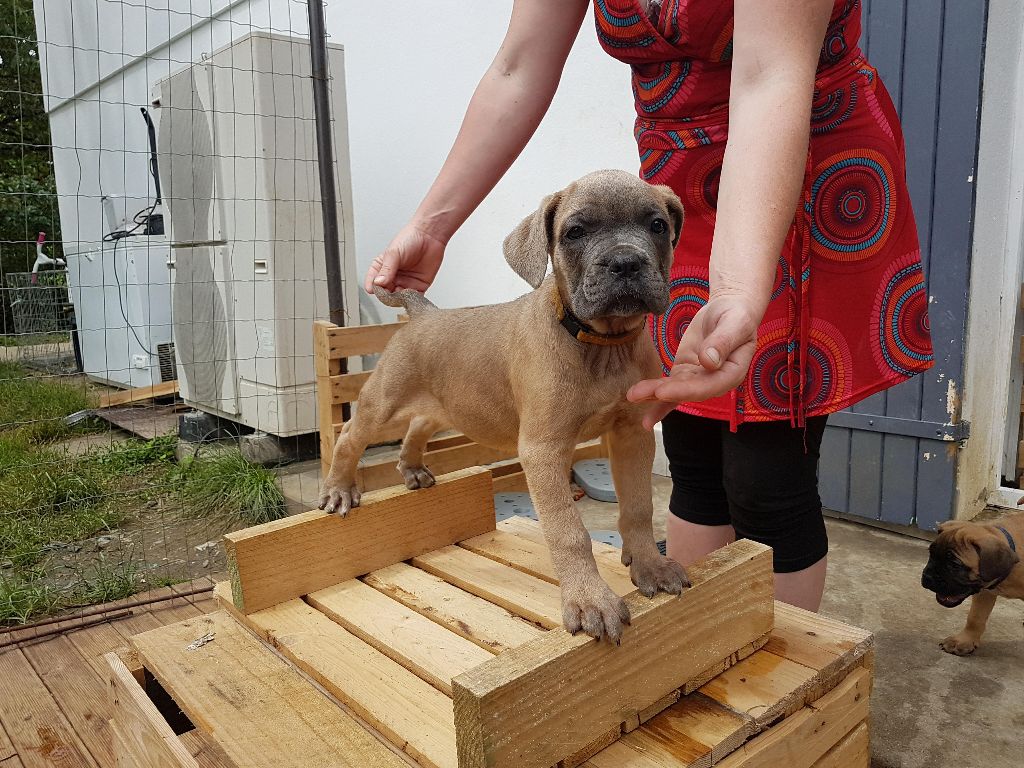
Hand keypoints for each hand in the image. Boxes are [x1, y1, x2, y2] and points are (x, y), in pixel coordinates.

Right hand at [364, 224, 446, 293]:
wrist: (430, 235)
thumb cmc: (409, 239)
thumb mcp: (393, 253)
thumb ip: (386, 269)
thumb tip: (378, 282)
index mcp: (382, 268)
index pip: (373, 282)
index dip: (373, 287)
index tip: (374, 289)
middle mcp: (393, 277)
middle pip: (385, 293)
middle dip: (387, 296)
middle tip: (389, 293)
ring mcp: (405, 283)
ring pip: (399, 298)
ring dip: (399, 299)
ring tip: (401, 293)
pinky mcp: (418, 286)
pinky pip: (413, 298)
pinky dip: (412, 300)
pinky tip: (410, 296)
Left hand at [627, 294, 760, 429]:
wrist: (730, 310)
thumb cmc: (737, 315)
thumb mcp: (735, 324)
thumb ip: (723, 342)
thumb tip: (708, 361)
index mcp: (731, 373)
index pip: (707, 387)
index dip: (684, 391)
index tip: (662, 391)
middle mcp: (714, 382)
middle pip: (687, 392)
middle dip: (662, 394)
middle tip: (637, 394)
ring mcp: (698, 379)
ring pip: (675, 391)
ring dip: (652, 395)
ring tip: (631, 396)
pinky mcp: (685, 372)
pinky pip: (669, 385)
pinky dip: (653, 394)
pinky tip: (637, 399)